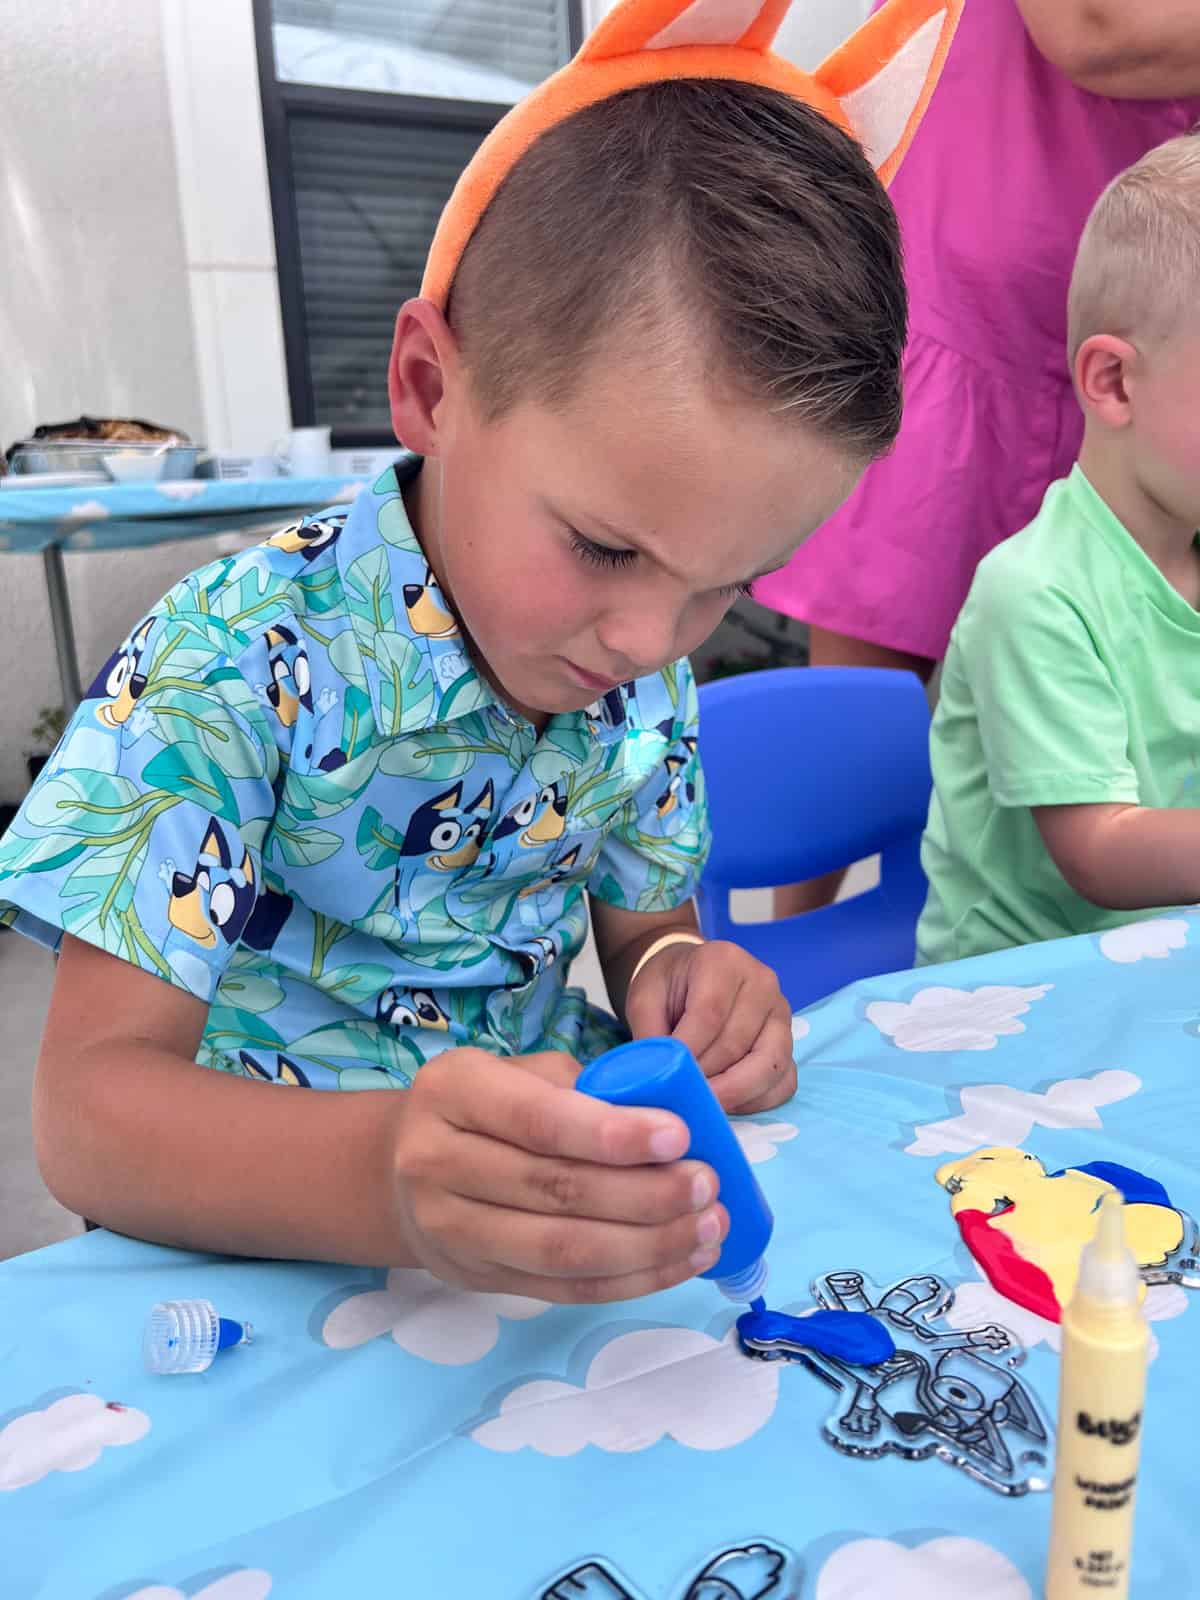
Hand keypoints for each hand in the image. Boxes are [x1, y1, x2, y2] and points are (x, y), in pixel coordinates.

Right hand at [390, 1048, 727, 1301]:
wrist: (402, 1167)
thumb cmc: (486, 1107)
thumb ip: (584, 1090)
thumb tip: (674, 1124)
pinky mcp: (476, 1278)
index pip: (538, 1120)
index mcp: (453, 1091)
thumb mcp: (520, 1073)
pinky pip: (563, 1288)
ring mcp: (451, 1228)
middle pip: (556, 1189)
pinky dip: (631, 1280)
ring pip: (562, 1250)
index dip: (612, 1134)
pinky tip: (678, 1262)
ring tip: (708, 1229)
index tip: (679, 1136)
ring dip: (649, 1245)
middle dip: (645, 1194)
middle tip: (707, 1186)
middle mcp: (438, 1160)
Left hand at [625, 939, 796, 1113]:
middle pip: (738, 1044)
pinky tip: (729, 1105)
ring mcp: (781, 1014)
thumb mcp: (644, 999)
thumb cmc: (668, 987)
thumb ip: (650, 1035)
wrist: (690, 977)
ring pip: (768, 1066)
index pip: (709, 1015)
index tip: (669, 1077)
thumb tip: (660, 1080)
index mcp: (723, 961)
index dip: (689, 1053)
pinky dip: (757, 1102)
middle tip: (682, 1097)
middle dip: (707, 1078)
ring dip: (733, 1094)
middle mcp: (762, 982)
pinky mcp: (789, 1043)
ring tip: (704, 1105)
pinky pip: (784, 1082)